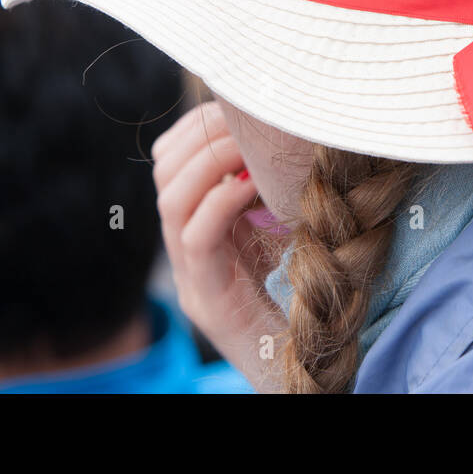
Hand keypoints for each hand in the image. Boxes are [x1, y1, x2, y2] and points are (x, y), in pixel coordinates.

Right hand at [153, 101, 285, 391]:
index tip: (240, 107)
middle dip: (205, 134)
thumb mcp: (286, 228)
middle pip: (165, 172)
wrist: (301, 366)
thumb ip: (274, 191)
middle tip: (249, 123)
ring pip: (171, 199)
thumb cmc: (307, 294)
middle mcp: (185, 249)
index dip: (200, 124)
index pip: (171, 159)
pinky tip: (252, 187)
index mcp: (201, 226)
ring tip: (252, 151)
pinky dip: (222, 201)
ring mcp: (191, 276)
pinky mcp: (208, 300)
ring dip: (213, 162)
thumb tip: (292, 133)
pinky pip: (196, 238)